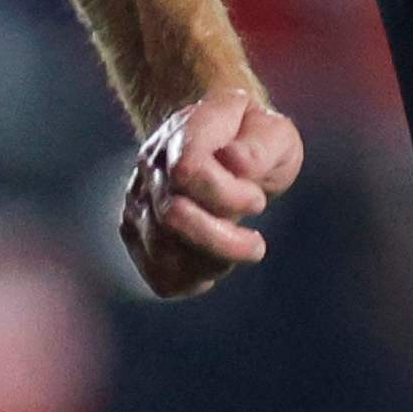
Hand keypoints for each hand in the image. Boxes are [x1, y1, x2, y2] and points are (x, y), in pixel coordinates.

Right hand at [120, 90, 303, 298]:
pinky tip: (216, 265)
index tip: (259, 201)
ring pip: (162, 251)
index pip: (187, 170)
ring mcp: (139, 198)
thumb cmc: (255, 140)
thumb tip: (235, 162)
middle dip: (223, 240)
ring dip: (212, 261)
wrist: (224, 144)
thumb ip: (259, 146)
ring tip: (239, 249)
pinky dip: (192, 280)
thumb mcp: (274, 133)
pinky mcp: (138, 231)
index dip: (227, 195)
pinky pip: (157, 273)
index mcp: (185, 131)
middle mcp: (151, 165)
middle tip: (255, 243)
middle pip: (171, 217)